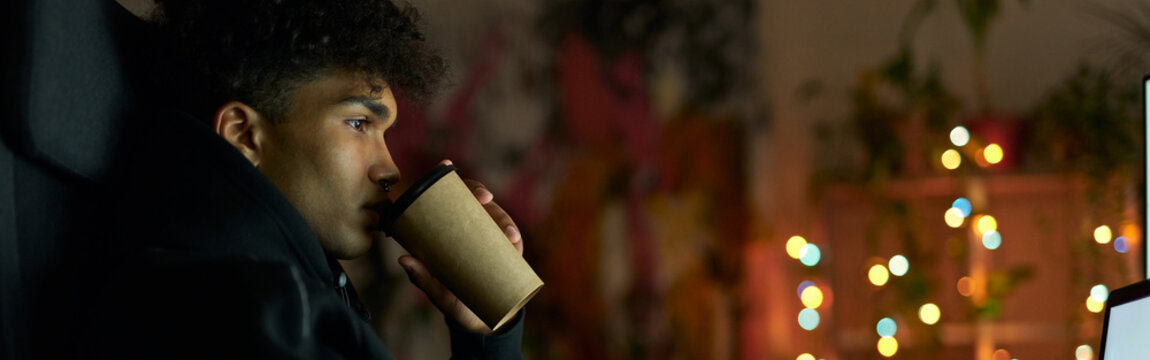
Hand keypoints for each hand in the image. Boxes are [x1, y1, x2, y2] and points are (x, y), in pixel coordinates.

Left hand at [397, 160, 523, 333]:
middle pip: (476, 200)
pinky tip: (514, 242)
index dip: (448, 177)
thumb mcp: (437, 291)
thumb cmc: (455, 301)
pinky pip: (512, 239)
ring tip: (504, 233)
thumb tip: (404, 258)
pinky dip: (514, 238)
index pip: (450, 196)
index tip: (446, 165)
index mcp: (452, 230)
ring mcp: (490, 238)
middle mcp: (472, 228)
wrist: (481, 321)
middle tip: (483, 199)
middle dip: (480, 192)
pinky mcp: (506, 252)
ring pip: (498, 217)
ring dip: (503, 219)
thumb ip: (422, 278)